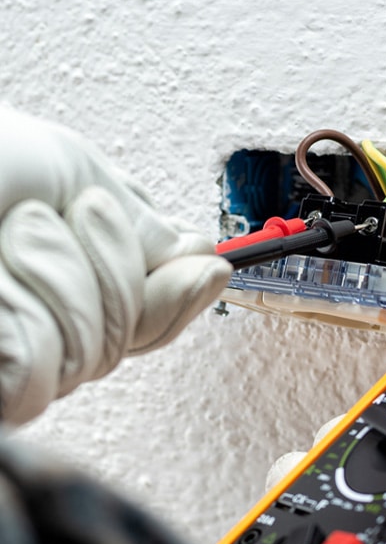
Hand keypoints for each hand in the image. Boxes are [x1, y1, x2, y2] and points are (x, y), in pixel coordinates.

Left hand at [0, 106, 231, 424]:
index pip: (157, 313)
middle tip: (58, 219)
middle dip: (110, 271)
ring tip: (7, 239)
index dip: (182, 295)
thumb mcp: (74, 171)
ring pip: (92, 354)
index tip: (208, 265)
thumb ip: (146, 231)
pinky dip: (21, 315)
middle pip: (135, 336)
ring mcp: (17, 354)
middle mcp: (53, 318)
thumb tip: (206, 261)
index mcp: (80, 271)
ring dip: (56, 281)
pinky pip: (41, 371)